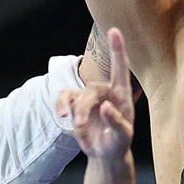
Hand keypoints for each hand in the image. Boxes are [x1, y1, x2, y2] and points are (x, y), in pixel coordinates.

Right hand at [59, 27, 135, 160]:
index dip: (117, 49)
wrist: (105, 153)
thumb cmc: (118, 143)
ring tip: (77, 128)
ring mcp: (89, 96)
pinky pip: (64, 97)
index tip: (114, 30)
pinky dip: (61, 106)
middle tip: (80, 126)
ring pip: (76, 95)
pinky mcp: (76, 103)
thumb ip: (117, 122)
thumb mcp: (123, 137)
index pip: (121, 68)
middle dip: (83, 109)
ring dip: (74, 111)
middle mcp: (106, 91)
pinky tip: (61, 116)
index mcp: (122, 95)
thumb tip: (105, 106)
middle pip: (91, 91)